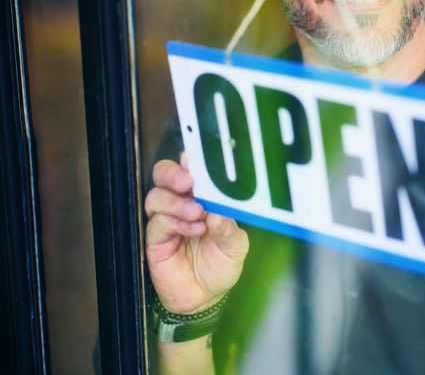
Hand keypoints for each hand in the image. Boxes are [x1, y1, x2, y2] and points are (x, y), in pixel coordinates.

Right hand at [145, 154, 249, 314]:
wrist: (205, 298)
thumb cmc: (221, 265)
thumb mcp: (235, 245)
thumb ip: (227, 227)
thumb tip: (217, 209)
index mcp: (203, 197)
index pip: (192, 170)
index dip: (191, 161)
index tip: (195, 159)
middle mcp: (182, 203)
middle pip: (165, 175)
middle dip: (173, 174)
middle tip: (187, 182)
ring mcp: (167, 220)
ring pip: (157, 196)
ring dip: (176, 202)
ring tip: (196, 213)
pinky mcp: (155, 239)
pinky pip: (157, 223)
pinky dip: (175, 222)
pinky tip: (194, 229)